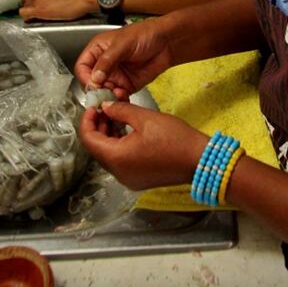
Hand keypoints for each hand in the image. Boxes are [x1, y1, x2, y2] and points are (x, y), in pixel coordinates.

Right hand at [73, 18, 176, 98]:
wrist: (167, 42)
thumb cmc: (145, 35)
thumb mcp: (123, 44)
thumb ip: (107, 61)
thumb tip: (94, 79)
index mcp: (97, 50)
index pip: (82, 67)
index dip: (85, 77)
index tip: (92, 85)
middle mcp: (104, 65)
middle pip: (91, 83)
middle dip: (97, 90)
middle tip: (104, 94)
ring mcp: (115, 76)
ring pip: (104, 92)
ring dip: (108, 97)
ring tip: (117, 94)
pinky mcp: (127, 86)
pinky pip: (118, 97)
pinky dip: (119, 100)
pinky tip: (124, 96)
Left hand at [79, 102, 208, 190]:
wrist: (200, 160)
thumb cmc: (174, 138)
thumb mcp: (145, 118)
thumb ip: (119, 110)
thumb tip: (104, 107)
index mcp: (116, 158)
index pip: (89, 139)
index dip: (87, 121)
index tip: (94, 106)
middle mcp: (118, 173)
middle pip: (97, 149)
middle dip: (98, 127)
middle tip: (105, 108)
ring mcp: (128, 179)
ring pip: (109, 156)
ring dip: (109, 136)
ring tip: (117, 116)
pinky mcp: (138, 179)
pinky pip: (120, 162)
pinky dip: (119, 146)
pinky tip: (128, 130)